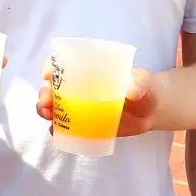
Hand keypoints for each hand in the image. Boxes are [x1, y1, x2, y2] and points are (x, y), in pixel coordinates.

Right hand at [34, 66, 160, 137]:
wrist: (150, 111)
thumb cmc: (145, 89)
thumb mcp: (143, 83)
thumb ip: (139, 84)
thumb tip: (131, 91)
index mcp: (89, 70)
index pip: (63, 64)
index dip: (50, 66)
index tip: (47, 75)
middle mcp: (79, 87)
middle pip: (52, 87)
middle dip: (44, 93)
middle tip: (47, 102)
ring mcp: (79, 106)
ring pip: (54, 106)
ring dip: (45, 110)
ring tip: (48, 116)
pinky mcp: (83, 124)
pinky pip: (64, 126)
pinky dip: (57, 128)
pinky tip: (55, 132)